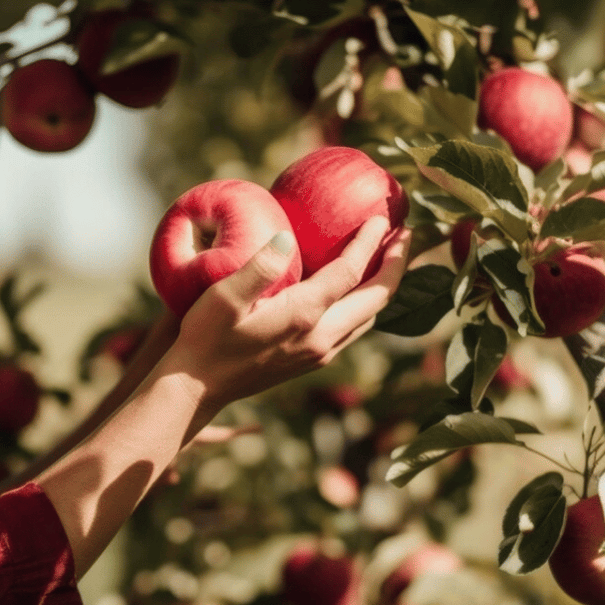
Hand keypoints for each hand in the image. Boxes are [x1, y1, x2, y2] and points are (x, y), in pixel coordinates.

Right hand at [160, 215, 410, 417]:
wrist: (197, 388)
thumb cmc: (205, 337)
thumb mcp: (223, 298)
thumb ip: (257, 267)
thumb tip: (284, 235)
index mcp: (304, 316)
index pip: (351, 272)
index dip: (370, 243)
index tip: (381, 217)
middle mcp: (322, 338)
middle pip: (376, 298)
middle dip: (396, 265)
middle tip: (406, 233)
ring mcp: (320, 353)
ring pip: (369, 317)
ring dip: (384, 285)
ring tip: (390, 256)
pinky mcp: (313, 360)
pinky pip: (354, 326)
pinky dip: (365, 301)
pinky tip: (357, 286)